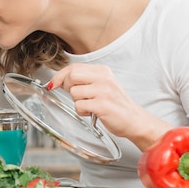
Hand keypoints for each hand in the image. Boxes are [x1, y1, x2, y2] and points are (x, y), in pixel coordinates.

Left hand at [46, 63, 170, 150]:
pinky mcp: (102, 105)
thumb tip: (60, 80)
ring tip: (89, 106)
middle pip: (72, 75)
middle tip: (77, 96)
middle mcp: (103, 78)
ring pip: (74, 92)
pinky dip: (82, 112)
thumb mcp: (102, 86)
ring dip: (77, 102)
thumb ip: (84, 80)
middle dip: (67, 87)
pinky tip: (91, 113)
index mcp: (102, 71)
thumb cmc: (116, 105)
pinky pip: (79, 105)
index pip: (74, 67)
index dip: (60, 75)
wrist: (135, 120)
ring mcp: (103, 91)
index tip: (53, 83)